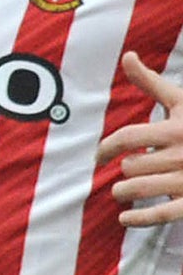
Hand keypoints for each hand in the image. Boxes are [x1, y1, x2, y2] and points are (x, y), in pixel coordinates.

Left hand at [97, 51, 182, 227]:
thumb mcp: (181, 102)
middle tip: (125, 171)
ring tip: (121, 191)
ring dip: (124, 192)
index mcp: (177, 129)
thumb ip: (151, 83)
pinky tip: (124, 219)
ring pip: (140, 188)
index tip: (99, 155)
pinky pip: (163, 214)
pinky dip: (140, 219)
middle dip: (124, 169)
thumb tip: (128, 56)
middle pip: (132, 165)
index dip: (106, 147)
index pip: (128, 138)